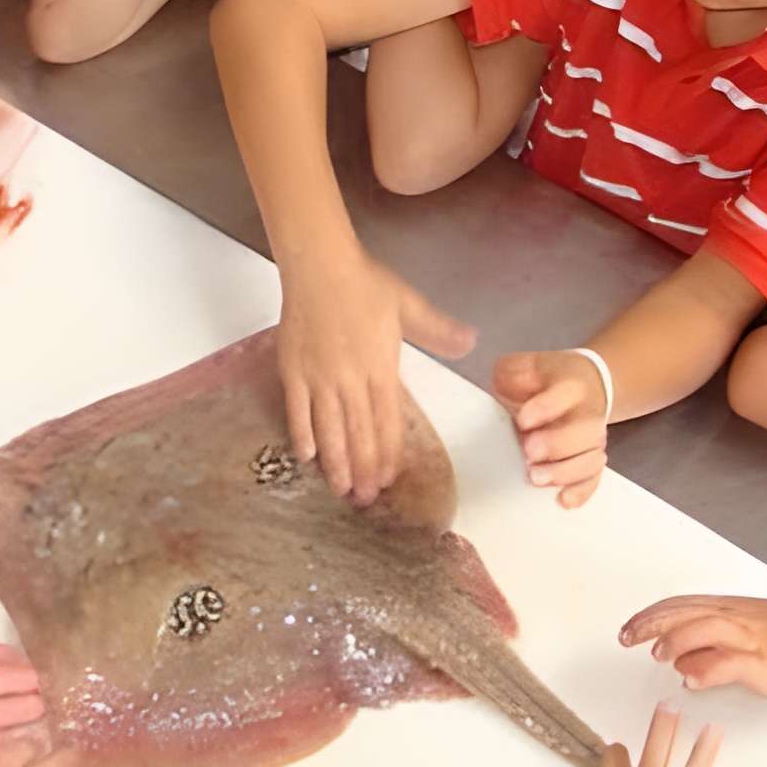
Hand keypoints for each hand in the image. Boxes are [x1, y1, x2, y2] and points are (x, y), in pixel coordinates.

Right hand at [277, 246, 475, 504]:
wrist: (320, 265)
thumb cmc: (365, 283)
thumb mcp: (408, 305)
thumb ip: (438, 330)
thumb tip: (472, 341)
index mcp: (380, 367)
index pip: (387, 421)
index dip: (389, 453)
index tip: (390, 478)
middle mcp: (350, 379)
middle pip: (358, 433)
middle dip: (364, 469)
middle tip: (367, 500)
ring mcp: (319, 378)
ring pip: (329, 429)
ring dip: (337, 462)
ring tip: (342, 489)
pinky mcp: (293, 371)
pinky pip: (297, 411)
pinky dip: (302, 435)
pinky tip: (308, 457)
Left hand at [493, 349, 608, 507]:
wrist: (585, 386)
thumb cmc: (544, 381)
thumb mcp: (527, 366)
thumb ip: (514, 372)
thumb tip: (505, 387)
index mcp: (572, 385)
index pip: (567, 393)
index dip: (546, 408)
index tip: (522, 420)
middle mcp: (589, 413)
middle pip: (586, 429)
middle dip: (557, 444)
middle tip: (529, 452)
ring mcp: (593, 440)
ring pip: (592, 457)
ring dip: (566, 471)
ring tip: (537, 478)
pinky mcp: (591, 461)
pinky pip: (594, 478)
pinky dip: (582, 491)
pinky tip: (564, 500)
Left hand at [621, 593, 766, 698]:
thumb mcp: (753, 635)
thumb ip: (717, 647)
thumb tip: (684, 660)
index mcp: (733, 609)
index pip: (682, 605)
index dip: (652, 615)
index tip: (629, 626)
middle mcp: (738, 618)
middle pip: (685, 612)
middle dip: (651, 623)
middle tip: (625, 637)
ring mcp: (752, 639)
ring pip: (705, 628)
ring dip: (677, 639)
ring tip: (658, 656)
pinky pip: (731, 662)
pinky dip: (708, 668)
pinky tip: (692, 678)